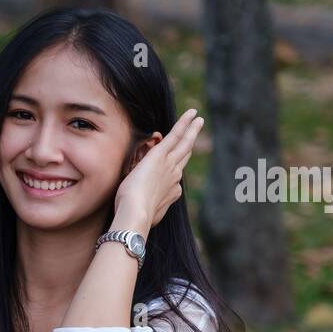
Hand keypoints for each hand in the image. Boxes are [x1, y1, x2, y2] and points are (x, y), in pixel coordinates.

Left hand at [112, 108, 204, 231]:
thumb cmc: (134, 217)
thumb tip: (148, 213)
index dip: (176, 167)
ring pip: (184, 143)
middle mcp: (174, 176)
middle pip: (185, 155)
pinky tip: (191, 113)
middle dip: (190, 142)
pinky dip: (184, 123)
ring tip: (198, 119)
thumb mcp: (144, 213)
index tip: (176, 163)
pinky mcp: (160, 156)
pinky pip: (176, 135)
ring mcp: (170, 165)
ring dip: (192, 130)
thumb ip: (149, 209)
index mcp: (170, 190)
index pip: (175, 174)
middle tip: (197, 130)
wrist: (136, 214)